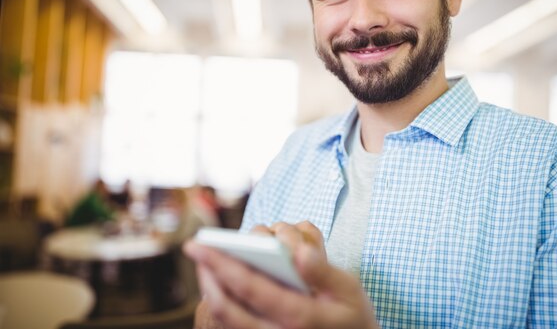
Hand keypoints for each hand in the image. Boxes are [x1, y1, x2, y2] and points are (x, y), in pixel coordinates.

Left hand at [184, 221, 378, 328]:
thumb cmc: (353, 316)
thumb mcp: (349, 290)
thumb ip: (323, 271)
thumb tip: (298, 252)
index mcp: (299, 316)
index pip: (250, 287)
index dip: (220, 263)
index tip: (198, 244)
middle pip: (228, 308)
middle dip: (207, 276)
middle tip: (195, 249)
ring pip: (227, 321)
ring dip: (212, 290)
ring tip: (206, 263)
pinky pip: (235, 326)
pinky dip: (223, 303)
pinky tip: (222, 281)